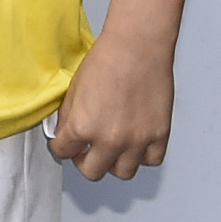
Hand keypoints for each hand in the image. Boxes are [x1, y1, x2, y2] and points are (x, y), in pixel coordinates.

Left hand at [49, 28, 176, 180]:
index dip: (61, 147)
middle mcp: (110, 140)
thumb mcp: (73, 89)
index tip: (64, 145)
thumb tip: (64, 133)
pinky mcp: (159, 136)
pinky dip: (142, 156)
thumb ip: (68, 117)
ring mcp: (137, 141)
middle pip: (92, 172)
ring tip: (110, 148)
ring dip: (114, 162)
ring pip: (122, 172)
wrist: (137, 48)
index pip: (63, 153)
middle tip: (84, 151)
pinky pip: (150, 161)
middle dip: (84, 162)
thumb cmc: (106, 61)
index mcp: (82, 127)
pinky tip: (134, 143)